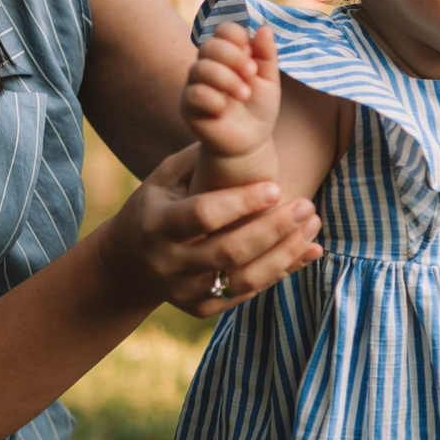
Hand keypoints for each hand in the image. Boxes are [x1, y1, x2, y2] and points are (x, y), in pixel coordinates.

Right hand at [110, 142, 322, 315]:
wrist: (127, 266)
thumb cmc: (154, 207)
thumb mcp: (162, 179)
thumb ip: (197, 160)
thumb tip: (239, 129)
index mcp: (156, 225)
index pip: (204, 215)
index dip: (242, 202)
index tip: (276, 186)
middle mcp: (169, 263)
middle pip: (230, 251)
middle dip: (273, 228)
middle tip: (307, 205)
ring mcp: (185, 291)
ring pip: (244, 279)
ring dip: (285, 253)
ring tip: (313, 226)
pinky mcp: (201, 309)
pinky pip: (248, 293)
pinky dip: (282, 271)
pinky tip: (309, 250)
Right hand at [182, 24, 281, 160]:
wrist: (250, 142)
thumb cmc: (258, 109)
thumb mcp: (269, 81)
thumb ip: (267, 56)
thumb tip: (264, 29)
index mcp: (227, 55)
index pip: (223, 31)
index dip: (236, 36)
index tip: (252, 54)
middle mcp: (207, 66)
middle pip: (209, 46)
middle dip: (233, 56)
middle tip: (251, 73)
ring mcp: (195, 85)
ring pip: (200, 68)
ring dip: (226, 79)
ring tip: (244, 94)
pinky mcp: (188, 106)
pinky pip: (194, 93)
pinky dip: (213, 99)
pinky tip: (224, 109)